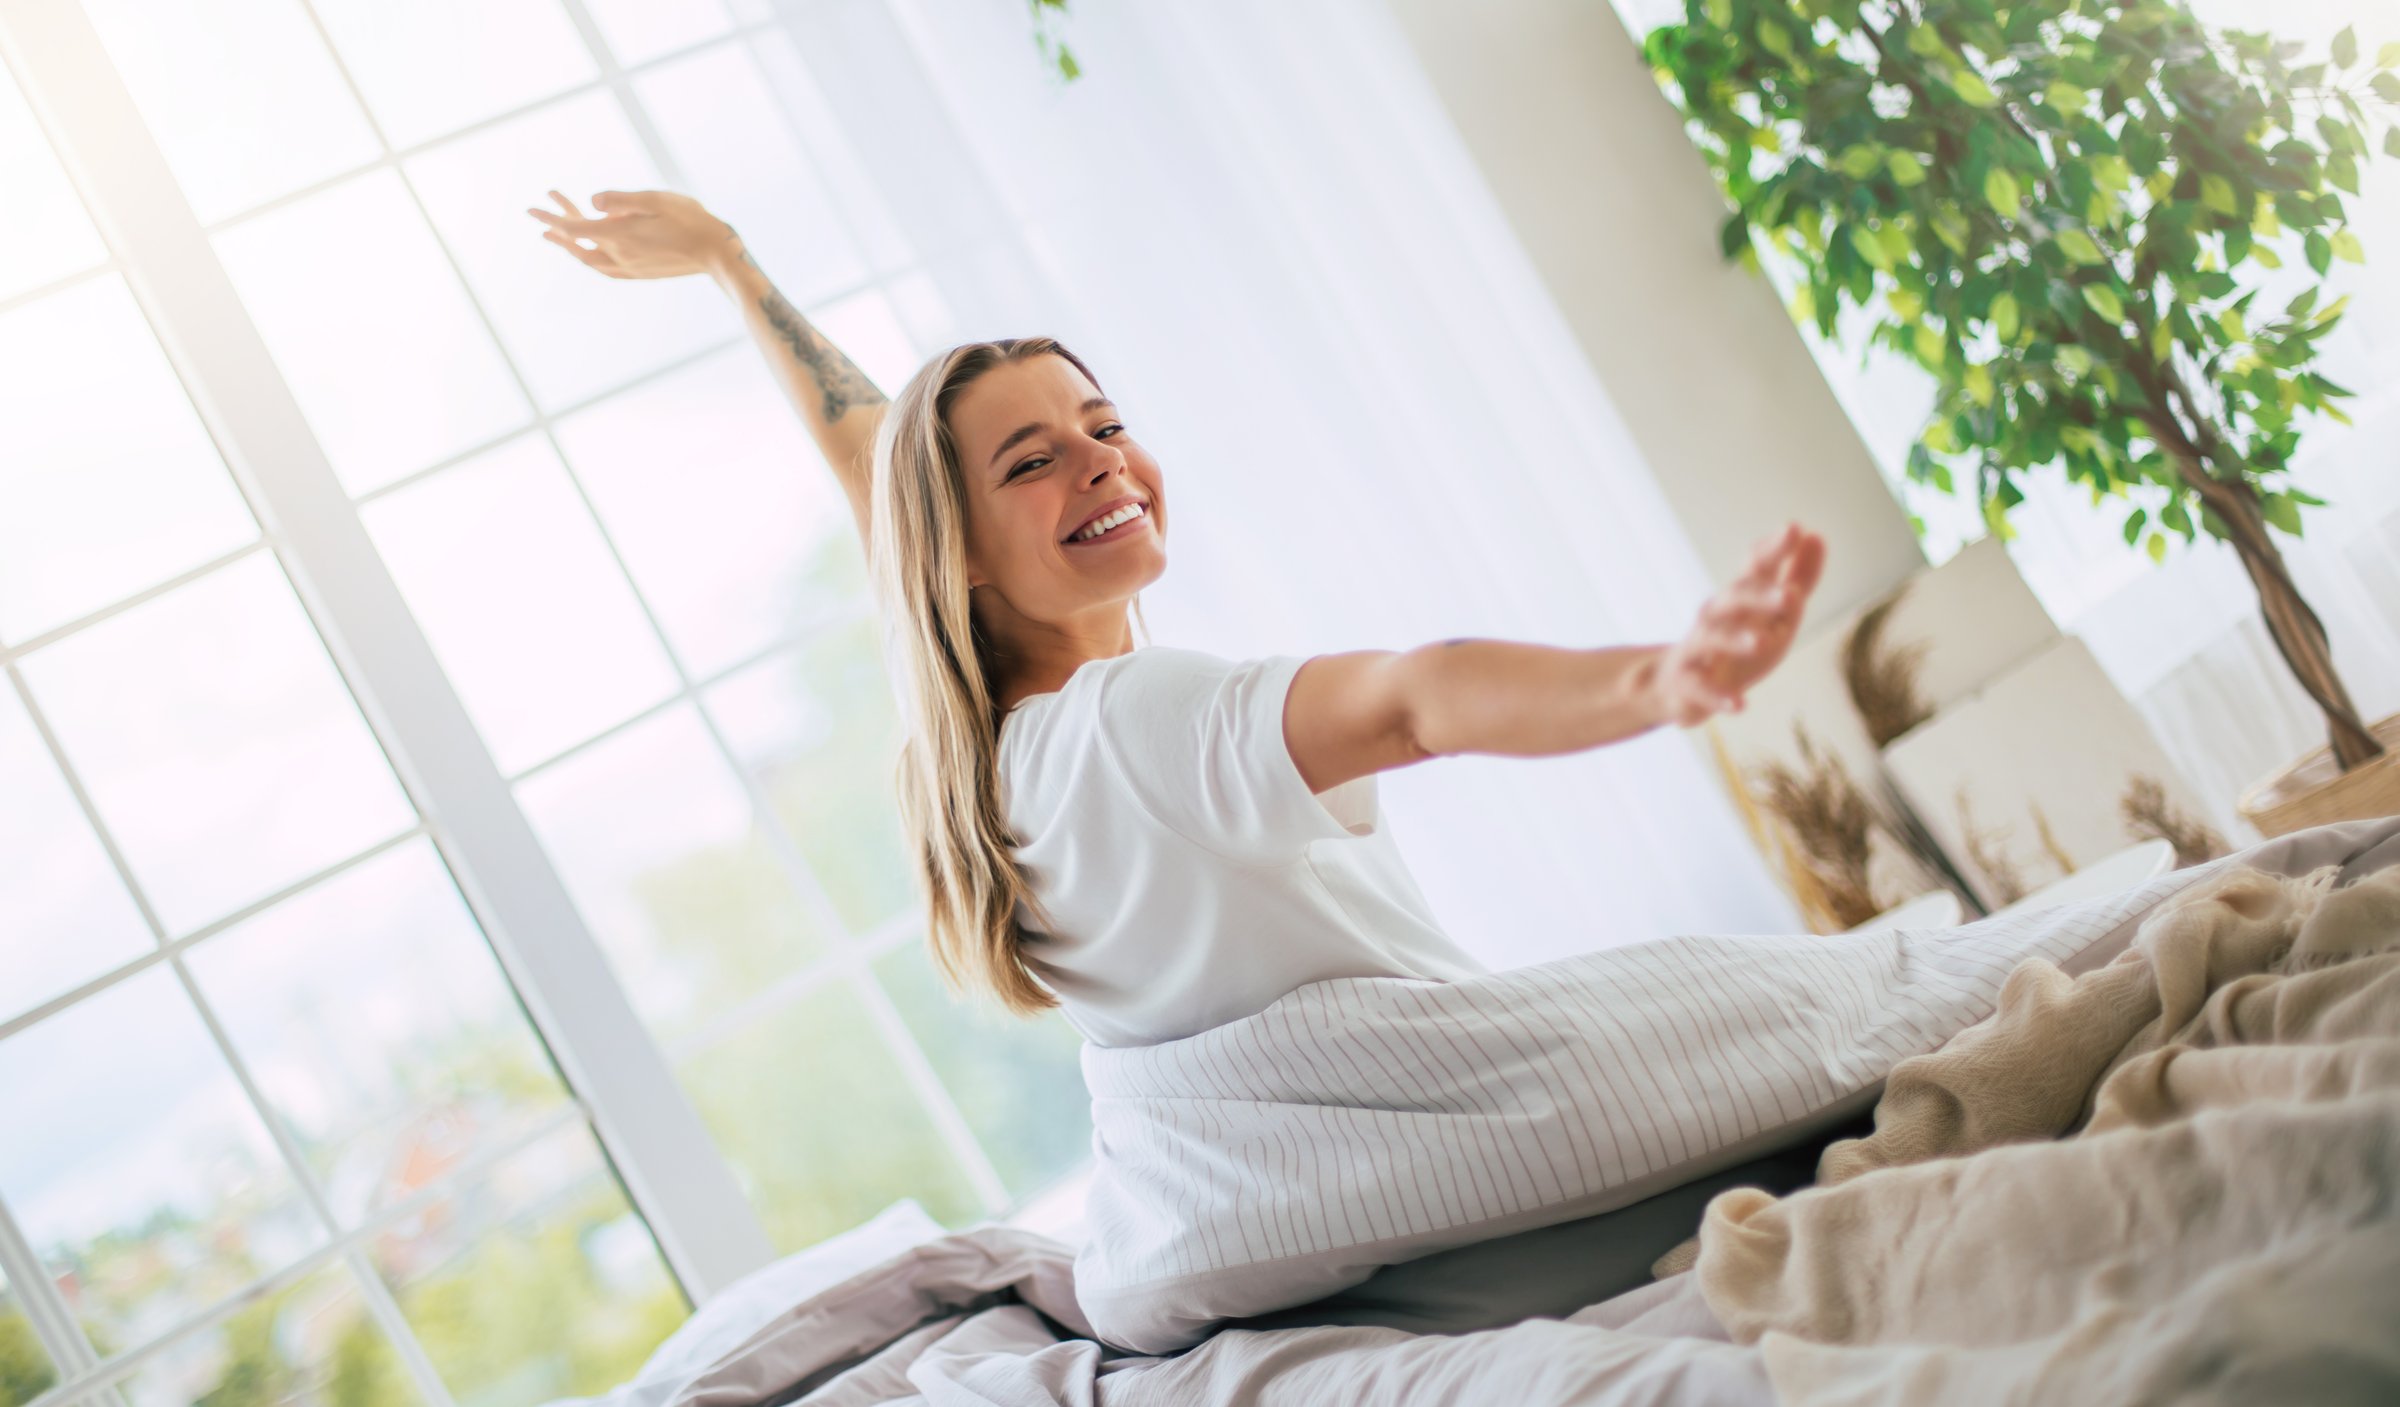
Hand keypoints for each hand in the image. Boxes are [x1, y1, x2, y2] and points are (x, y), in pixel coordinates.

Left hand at [525, 188, 740, 279]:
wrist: (717, 253)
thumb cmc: (691, 220)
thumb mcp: (655, 199)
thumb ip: (620, 199)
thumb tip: (592, 201)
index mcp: (620, 235)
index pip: (574, 228)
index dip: (551, 217)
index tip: (531, 209)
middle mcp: (620, 255)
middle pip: (578, 243)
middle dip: (559, 226)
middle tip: (546, 209)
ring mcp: (630, 268)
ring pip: (589, 260)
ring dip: (571, 247)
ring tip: (558, 237)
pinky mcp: (641, 274)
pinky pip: (605, 269)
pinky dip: (590, 258)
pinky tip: (592, 255)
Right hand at [1651, 522, 1825, 727]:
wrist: (1675, 685)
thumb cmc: (1734, 644)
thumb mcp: (1772, 613)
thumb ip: (1797, 577)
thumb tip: (1817, 536)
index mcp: (1739, 598)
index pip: (1755, 568)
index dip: (1772, 550)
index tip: (1793, 530)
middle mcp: (1715, 617)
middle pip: (1733, 599)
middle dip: (1760, 596)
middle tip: (1791, 596)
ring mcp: (1697, 649)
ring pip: (1712, 638)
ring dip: (1736, 640)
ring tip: (1762, 643)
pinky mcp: (1686, 684)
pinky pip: (1699, 690)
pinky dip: (1717, 697)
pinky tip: (1739, 705)